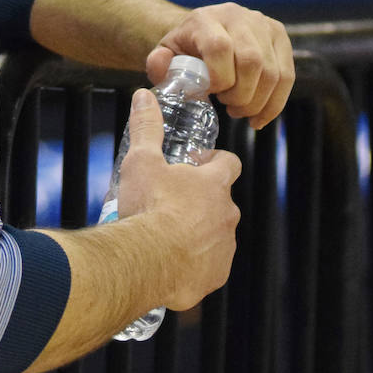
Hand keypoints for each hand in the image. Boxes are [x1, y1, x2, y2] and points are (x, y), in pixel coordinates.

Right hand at [115, 88, 241, 309]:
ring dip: (199, 233)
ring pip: (217, 235)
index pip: (230, 163)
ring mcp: (225, 247)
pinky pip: (209, 265)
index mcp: (214, 184)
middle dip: (202, 201)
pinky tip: (171, 262)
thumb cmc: (148, 208)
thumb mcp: (141, 161)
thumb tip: (143, 97)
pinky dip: (195, 263)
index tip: (198, 164)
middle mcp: (227, 215)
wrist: (148, 261)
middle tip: (172, 203)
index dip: (216, 161)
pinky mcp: (216, 275)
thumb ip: (146, 127)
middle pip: (222, 202)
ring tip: (168, 235)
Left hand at [146, 2, 293, 129]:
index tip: (213, 94)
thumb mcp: (165, 55)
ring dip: (258, 102)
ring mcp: (262, 24)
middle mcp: (237, 16)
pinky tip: (259, 116)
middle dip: (242, 95)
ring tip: (241, 111)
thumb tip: (161, 65)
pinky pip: (287, 76)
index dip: (219, 78)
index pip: (220, 47)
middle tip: (229, 107)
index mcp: (206, 19)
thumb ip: (158, 63)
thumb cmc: (184, 49)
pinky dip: (275, 103)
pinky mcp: (279, 35)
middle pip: (252, 61)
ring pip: (273, 72)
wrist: (203, 31)